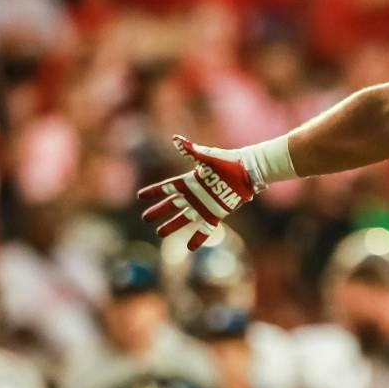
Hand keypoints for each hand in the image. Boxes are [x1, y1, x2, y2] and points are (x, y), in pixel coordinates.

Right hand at [138, 136, 259, 250]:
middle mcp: (194, 195)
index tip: (140, 196)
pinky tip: (190, 248)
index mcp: (190, 181)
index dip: (154, 192)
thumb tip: (176, 139)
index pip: (167, 188)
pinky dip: (198, 238)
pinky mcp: (216, 214)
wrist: (248, 172)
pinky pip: (205, 229)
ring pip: (184, 218)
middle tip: (145, 218)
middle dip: (158, 211)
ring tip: (160, 233)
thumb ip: (191, 152)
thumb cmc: (228, 162)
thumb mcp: (208, 157)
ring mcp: (204, 206)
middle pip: (171, 205)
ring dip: (172, 226)